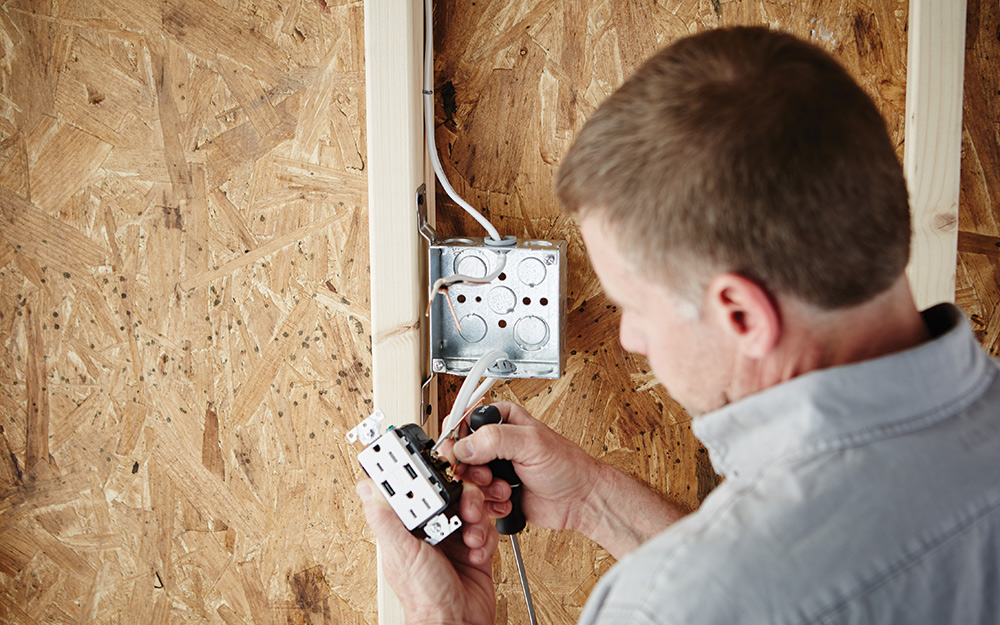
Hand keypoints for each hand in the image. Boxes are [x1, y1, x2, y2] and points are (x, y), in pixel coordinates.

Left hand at [357, 479, 498, 624]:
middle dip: (465, 499)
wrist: (457, 622)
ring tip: (472, 538)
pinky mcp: (475, 548)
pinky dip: (486, 538)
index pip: (419, 489)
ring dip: (477, 520)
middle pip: (452, 493)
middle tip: (465, 512)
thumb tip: (366, 487)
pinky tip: (477, 553)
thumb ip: (385, 519)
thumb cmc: (423, 598)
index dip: (432, 479)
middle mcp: (431, 530)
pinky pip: (486, 527)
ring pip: (472, 507)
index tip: (443, 475)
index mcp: (408, 527)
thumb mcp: (401, 553)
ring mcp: (454, 538)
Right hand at [448, 401, 605, 534]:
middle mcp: (493, 444)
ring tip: (505, 490)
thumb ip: (495, 439)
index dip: (457, 441)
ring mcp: (493, 469)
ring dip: (482, 491)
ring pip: (465, 481)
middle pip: (459, 456)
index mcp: (501, 420)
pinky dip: (489, 505)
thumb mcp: (532, 443)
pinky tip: (507, 501)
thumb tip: (464, 446)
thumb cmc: (567, 466)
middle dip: (471, 472)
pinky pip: (475, 500)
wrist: (580, 500)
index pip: (462, 423)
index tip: (460, 457)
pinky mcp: (493, 492)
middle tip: (488, 476)